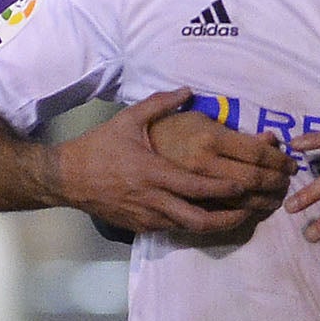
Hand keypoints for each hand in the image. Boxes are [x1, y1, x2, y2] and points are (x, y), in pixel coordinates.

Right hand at [55, 89, 289, 236]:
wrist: (67, 178)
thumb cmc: (98, 147)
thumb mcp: (127, 119)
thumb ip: (160, 104)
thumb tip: (189, 90)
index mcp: (154, 173)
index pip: (199, 187)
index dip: (227, 190)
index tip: (248, 185)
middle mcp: (153, 199)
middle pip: (201, 219)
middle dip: (232, 217)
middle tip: (253, 209)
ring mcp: (146, 217)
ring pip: (190, 229)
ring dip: (217, 224)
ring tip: (240, 215)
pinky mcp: (140, 226)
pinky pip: (175, 230)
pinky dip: (196, 225)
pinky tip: (209, 217)